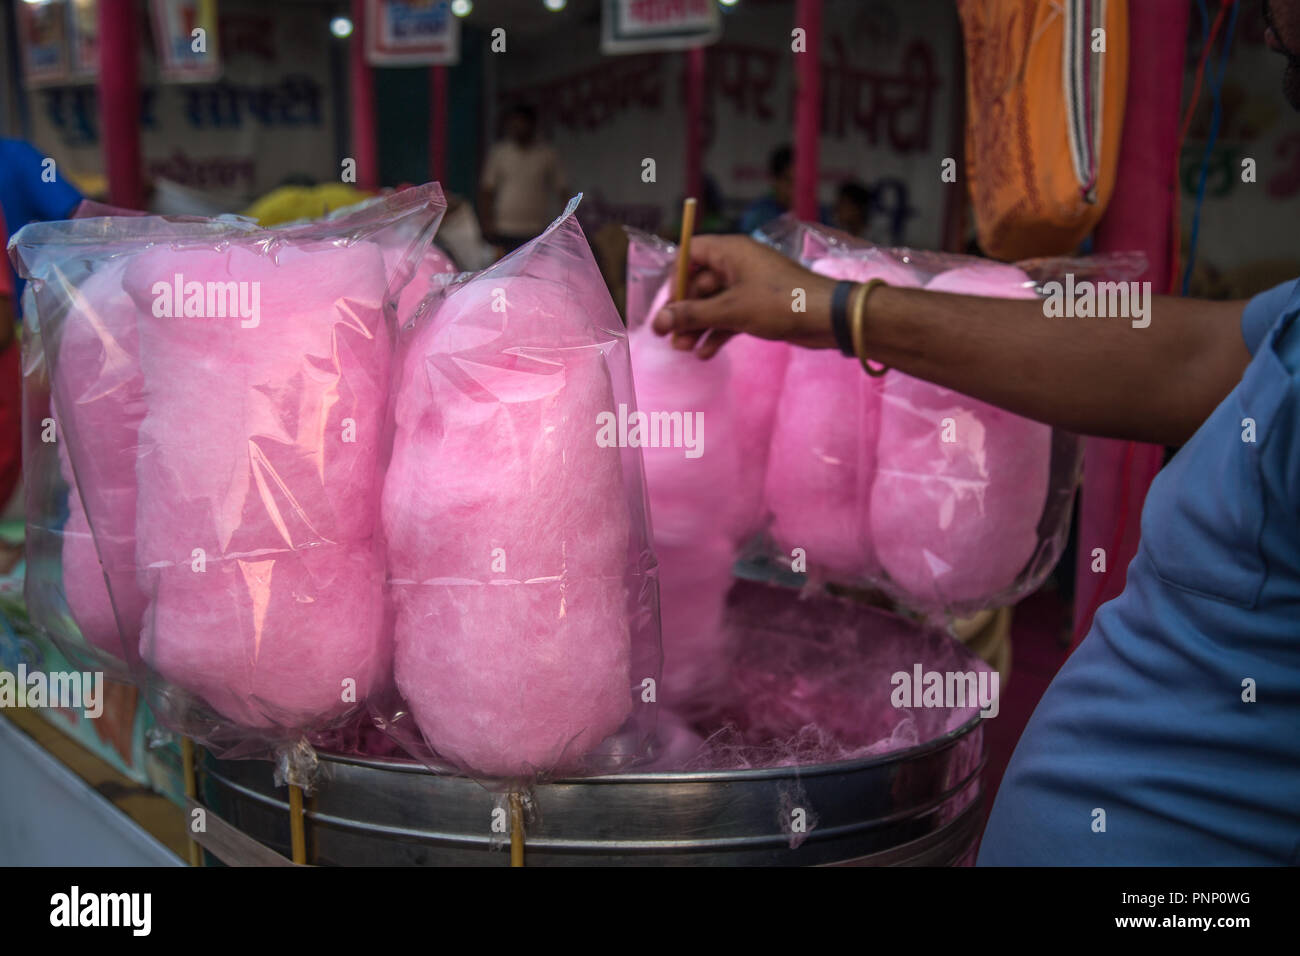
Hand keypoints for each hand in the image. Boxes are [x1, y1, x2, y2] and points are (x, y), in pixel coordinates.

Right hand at [650, 235, 837, 356]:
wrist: (827, 318)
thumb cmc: (779, 303)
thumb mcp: (730, 310)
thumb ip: (692, 315)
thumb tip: (658, 322)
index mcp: (730, 251)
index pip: (691, 253)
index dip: (675, 277)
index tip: (666, 304)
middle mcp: (737, 264)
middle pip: (699, 283)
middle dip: (685, 311)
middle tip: (670, 338)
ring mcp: (749, 286)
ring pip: (714, 303)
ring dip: (698, 326)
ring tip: (684, 350)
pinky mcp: (759, 306)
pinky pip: (730, 316)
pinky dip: (718, 332)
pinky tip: (706, 353)